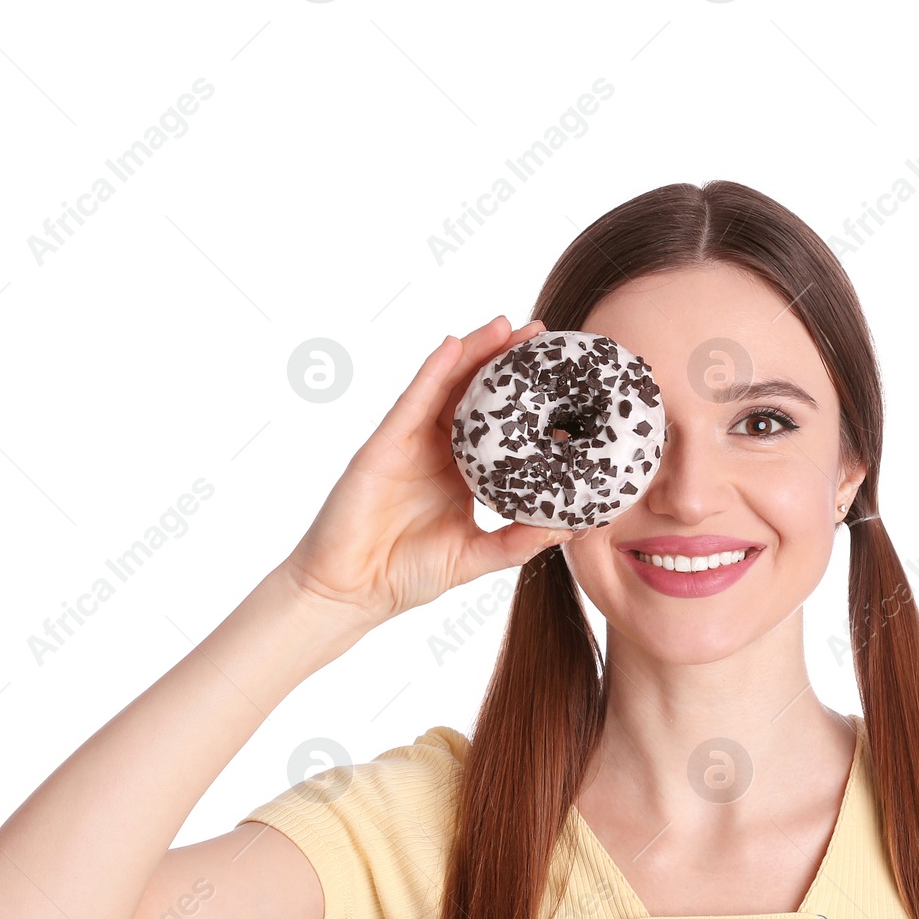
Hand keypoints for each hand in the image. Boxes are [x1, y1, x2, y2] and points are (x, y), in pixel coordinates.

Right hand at [278, 315, 576, 626]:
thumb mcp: (475, 557)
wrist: (351, 591)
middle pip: (474, 394)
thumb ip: (517, 541)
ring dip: (474, 352)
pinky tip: (454, 346)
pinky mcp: (383, 445)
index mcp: (461, 474)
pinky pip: (411, 400)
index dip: (526, 400)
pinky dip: (433, 372)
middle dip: (505, 360)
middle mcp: (436, 451)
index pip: (498, 426)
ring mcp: (408, 443)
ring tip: (506, 326)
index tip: (560, 377)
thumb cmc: (405, 574)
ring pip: (445, 387)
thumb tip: (568, 529)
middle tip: (540, 332)